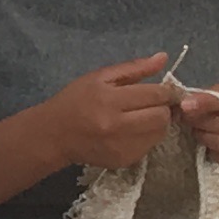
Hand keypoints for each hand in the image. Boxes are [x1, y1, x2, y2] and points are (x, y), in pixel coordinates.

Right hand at [49, 55, 183, 173]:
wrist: (54, 135)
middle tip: (150, 105)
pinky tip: (130, 132)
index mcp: (110, 99)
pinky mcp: (123, 160)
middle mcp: (117, 125)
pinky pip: (149, 147)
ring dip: (156, 123)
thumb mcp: (100, 77)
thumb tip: (163, 57)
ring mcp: (121, 146)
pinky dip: (146, 137)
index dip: (164, 91)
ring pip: (159, 133)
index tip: (161, 91)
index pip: (155, 95)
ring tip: (141, 117)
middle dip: (161, 108)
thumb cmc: (76, 100)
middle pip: (162, 116)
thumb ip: (134, 68)